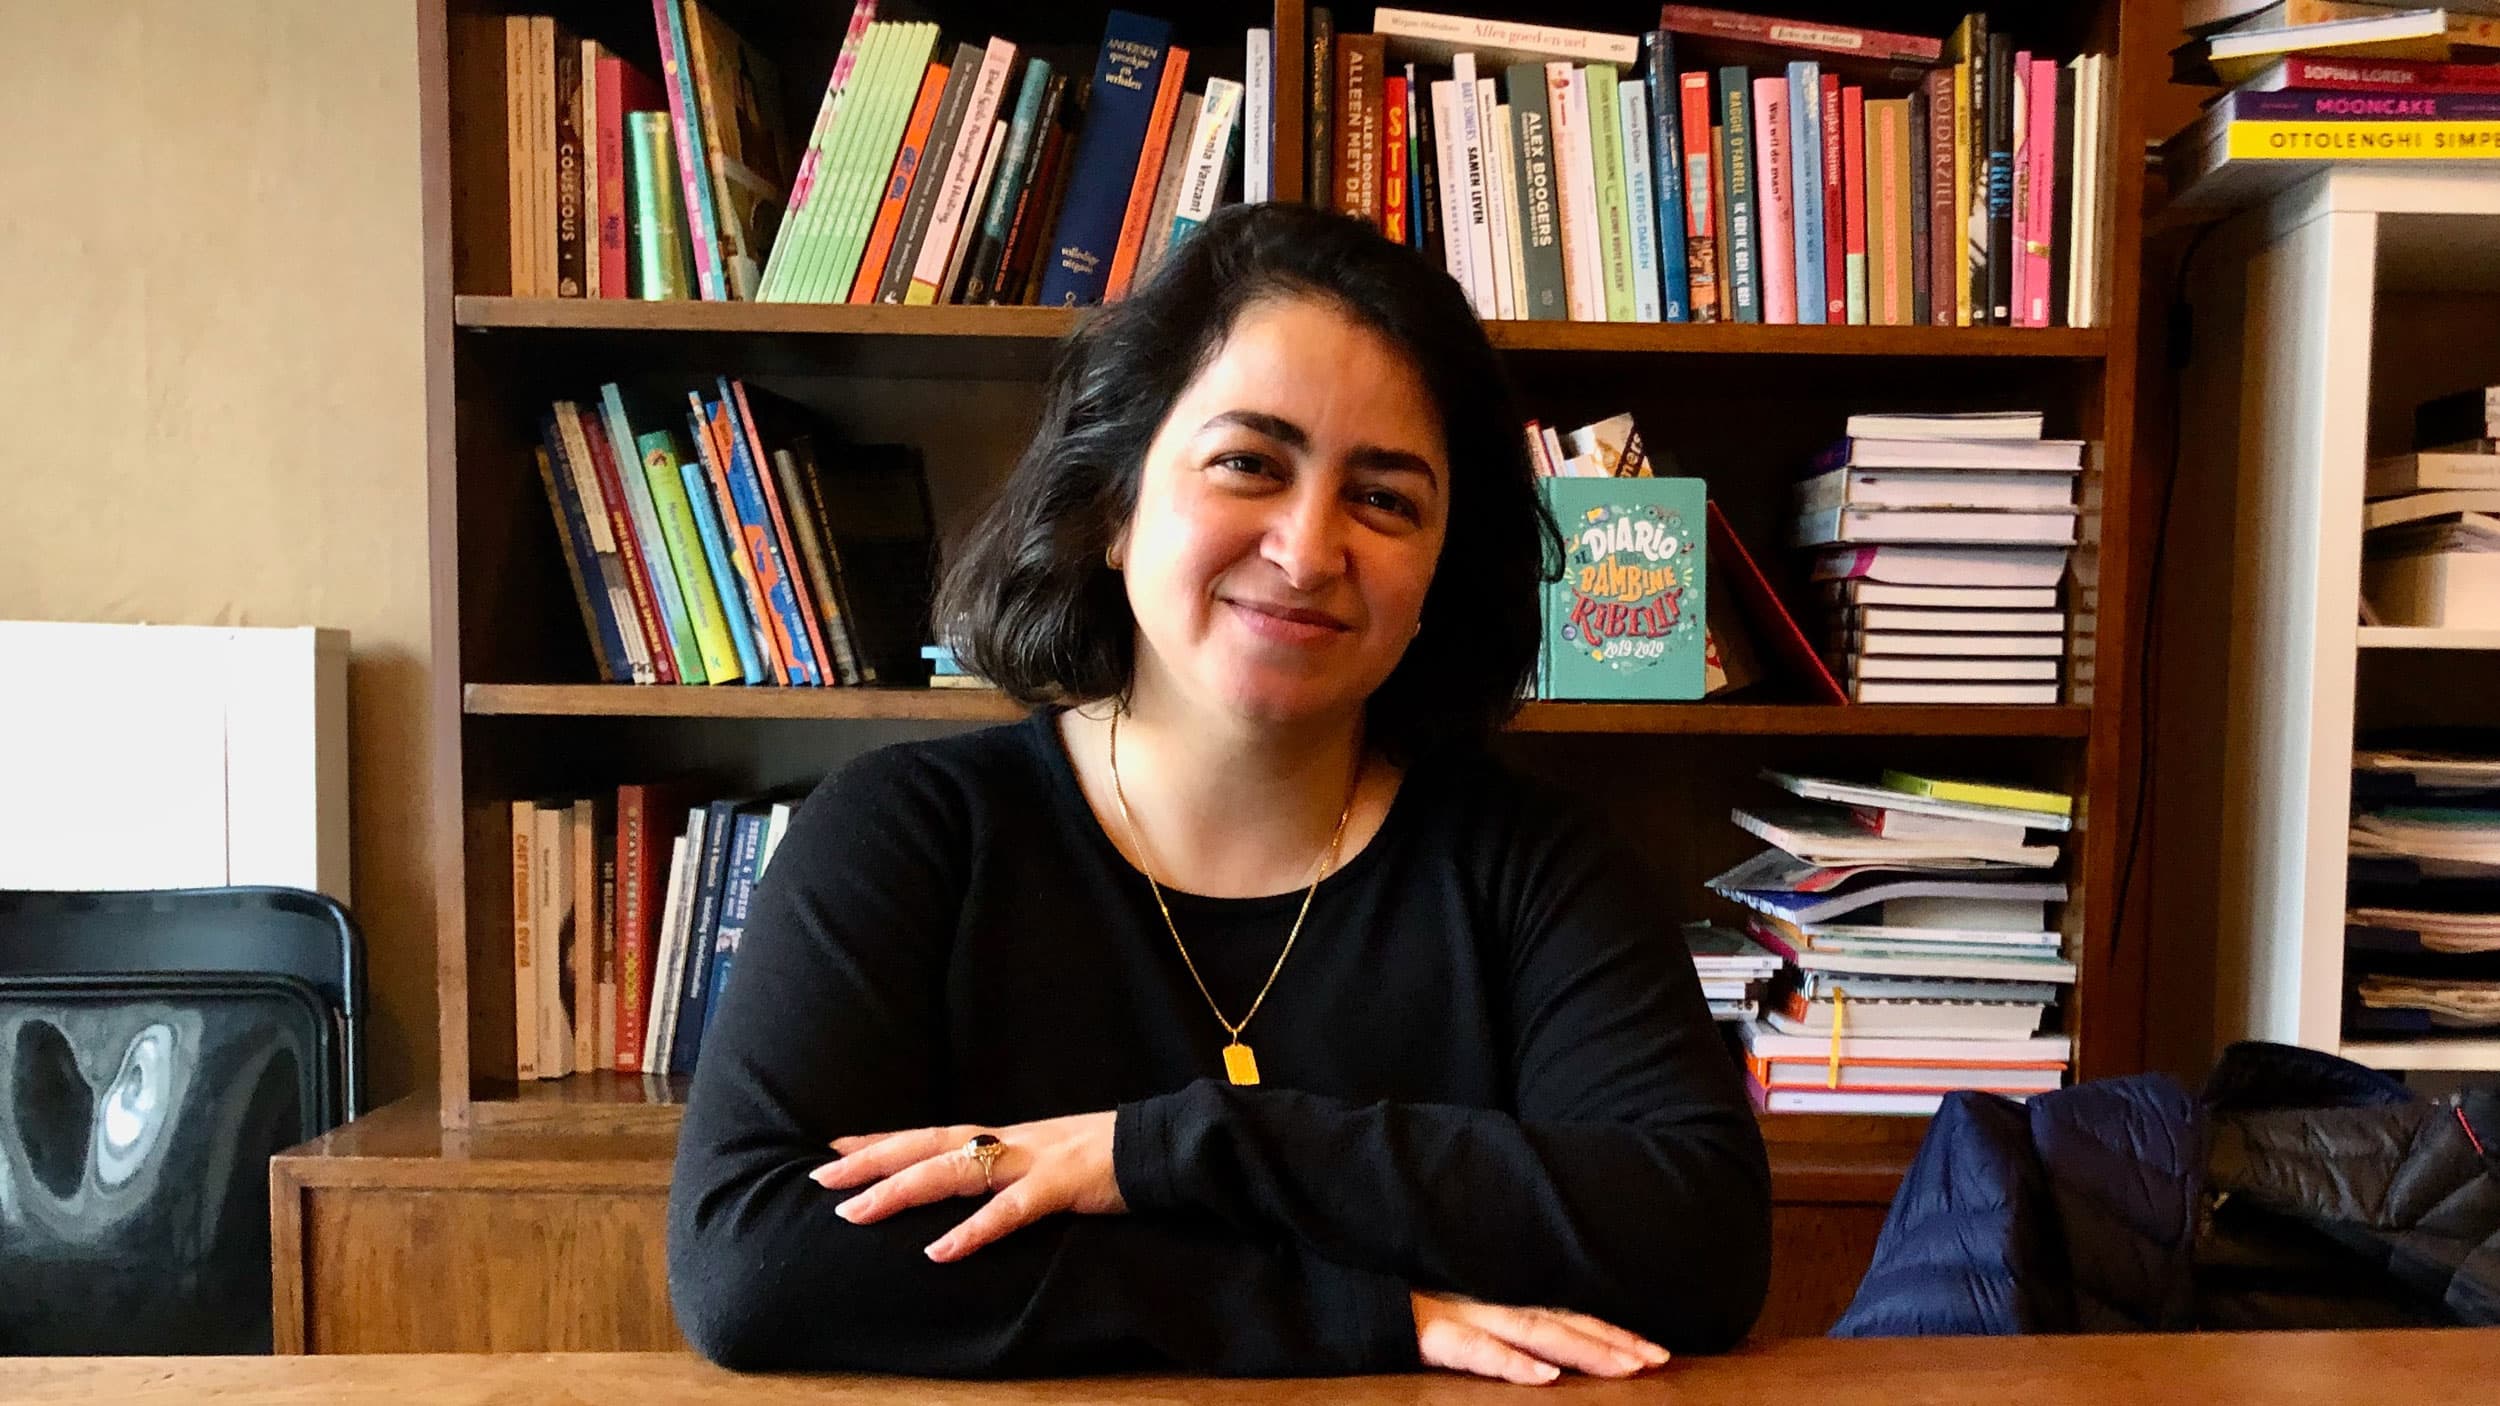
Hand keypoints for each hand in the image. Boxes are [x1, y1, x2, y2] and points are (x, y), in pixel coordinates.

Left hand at [809, 1111, 1126, 1262]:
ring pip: (954, 1172)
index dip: (881, 1142)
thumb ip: (1008, 1173)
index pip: (929, 1135)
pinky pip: (1010, 1211)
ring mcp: (1033, 1161)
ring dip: (901, 1191)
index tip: (832, 1149)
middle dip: (872, 1161)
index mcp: (1004, 1139)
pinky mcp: (1062, 1185)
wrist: (1164, 1145)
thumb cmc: (1104, 1158)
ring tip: (857, 1211)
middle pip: (927, 1146)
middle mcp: (1008, 1142)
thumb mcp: (1046, 1160)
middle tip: (822, 1179)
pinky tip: (938, 1251)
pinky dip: (972, 1231)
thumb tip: (973, 1190)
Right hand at [1410, 1290, 1669, 1385]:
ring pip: (1532, 1331)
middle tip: (1657, 1359)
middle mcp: (1485, 1302)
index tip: (1653, 1350)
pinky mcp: (1428, 1333)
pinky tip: (1543, 1377)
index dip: (1607, 1331)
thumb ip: (1487, 1321)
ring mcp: (1458, 1315)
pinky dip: (1511, 1362)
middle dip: (1610, 1342)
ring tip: (1622, 1367)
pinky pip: (1476, 1350)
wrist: (1341, 1279)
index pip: (1562, 1313)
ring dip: (1580, 1349)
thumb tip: (1536, 1353)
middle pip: (1559, 1321)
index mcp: (1491, 1297)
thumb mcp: (1444, 1305)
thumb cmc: (1391, 1294)